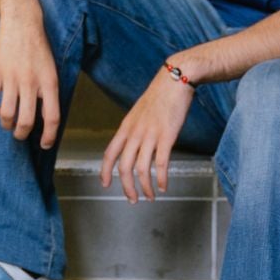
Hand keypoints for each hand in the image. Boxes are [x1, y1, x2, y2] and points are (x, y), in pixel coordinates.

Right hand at [0, 11, 60, 146]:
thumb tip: (44, 119)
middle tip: (20, 134)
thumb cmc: (38, 48)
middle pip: (26, 121)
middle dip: (22, 134)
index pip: (52, 117)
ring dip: (6, 124)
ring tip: (8, 122)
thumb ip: (48, 92)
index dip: (49, 136)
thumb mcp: (51, 69)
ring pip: (6, 115)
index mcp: (49, 82)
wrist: (22, 22)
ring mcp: (11, 78)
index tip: (45, 144)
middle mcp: (31, 82)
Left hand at [100, 69, 194, 203]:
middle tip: (133, 199)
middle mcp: (135, 133)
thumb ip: (136, 129)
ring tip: (150, 196)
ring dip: (145, 187)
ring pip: (141, 169)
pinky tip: (163, 186)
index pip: (109, 153)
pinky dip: (160, 178)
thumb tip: (136, 144)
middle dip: (127, 187)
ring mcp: (150, 135)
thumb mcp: (140, 112)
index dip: (105, 171)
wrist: (174, 80)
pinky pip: (160, 163)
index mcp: (126, 127)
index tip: (105, 184)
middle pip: (124, 166)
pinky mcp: (167, 136)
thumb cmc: (160, 95)